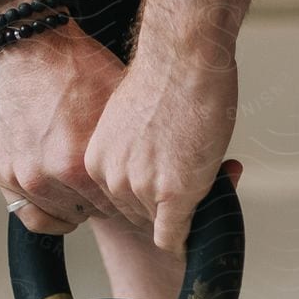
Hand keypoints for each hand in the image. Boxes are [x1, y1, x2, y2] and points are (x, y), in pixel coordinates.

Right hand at [0, 19, 127, 234]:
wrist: (31, 46)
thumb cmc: (77, 68)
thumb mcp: (119, 104)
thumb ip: (132, 145)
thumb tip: (159, 166)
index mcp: (77, 163)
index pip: (117, 208)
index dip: (133, 199)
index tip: (140, 195)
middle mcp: (45, 176)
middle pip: (93, 212)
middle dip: (109, 202)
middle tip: (120, 190)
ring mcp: (20, 176)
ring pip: (61, 214)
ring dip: (79, 206)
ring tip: (94, 190)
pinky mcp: (2, 171)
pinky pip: (26, 213)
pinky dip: (47, 212)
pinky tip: (65, 205)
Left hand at [83, 40, 240, 254]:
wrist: (184, 60)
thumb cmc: (166, 76)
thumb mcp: (132, 120)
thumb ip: (135, 150)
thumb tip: (155, 166)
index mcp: (96, 161)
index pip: (118, 198)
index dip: (145, 193)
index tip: (163, 183)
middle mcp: (112, 179)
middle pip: (138, 214)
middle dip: (163, 204)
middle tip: (188, 178)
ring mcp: (142, 189)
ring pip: (160, 224)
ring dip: (182, 212)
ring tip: (202, 175)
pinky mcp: (173, 196)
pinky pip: (174, 237)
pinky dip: (185, 238)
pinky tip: (196, 228)